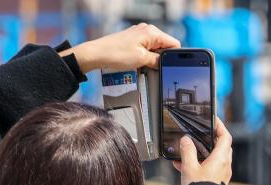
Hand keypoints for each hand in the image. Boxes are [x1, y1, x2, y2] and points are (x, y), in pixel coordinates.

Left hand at [60, 23, 180, 72]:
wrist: (97, 54)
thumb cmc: (116, 54)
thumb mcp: (141, 59)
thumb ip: (156, 60)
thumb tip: (163, 62)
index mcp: (152, 32)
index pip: (173, 43)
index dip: (173, 57)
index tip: (169, 67)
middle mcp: (147, 30)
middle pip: (163, 46)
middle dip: (161, 58)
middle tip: (153, 69)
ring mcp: (139, 34)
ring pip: (153, 48)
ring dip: (151, 59)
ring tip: (142, 66)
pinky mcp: (132, 40)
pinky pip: (144, 49)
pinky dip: (143, 57)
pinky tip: (136, 64)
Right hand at [173, 118, 232, 184]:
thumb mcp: (189, 167)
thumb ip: (187, 151)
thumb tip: (186, 140)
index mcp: (221, 158)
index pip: (225, 136)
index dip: (220, 126)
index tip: (212, 120)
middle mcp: (224, 165)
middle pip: (220, 146)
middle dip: (210, 139)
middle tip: (200, 134)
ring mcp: (221, 174)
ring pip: (213, 157)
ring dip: (201, 152)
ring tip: (186, 151)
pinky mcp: (215, 182)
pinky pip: (208, 168)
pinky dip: (198, 164)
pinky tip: (182, 165)